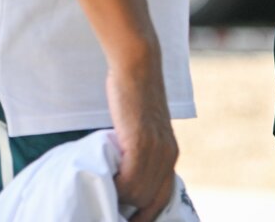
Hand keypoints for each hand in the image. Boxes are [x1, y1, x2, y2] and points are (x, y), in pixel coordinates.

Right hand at [108, 53, 177, 221]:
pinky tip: (105, 177)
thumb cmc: (132, 96)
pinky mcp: (141, 143)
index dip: (146, 215)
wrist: (137, 68)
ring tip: (103, 187)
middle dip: (128, 208)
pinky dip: (117, 185)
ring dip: (119, 196)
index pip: (162, 200)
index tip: (128, 220)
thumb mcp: (142, 129)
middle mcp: (168, 156)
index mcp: (170, 155)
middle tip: (107, 203)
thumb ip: (138, 152)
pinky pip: (130, 181)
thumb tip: (122, 177)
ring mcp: (156, 150)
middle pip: (148, 201)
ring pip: (138, 194)